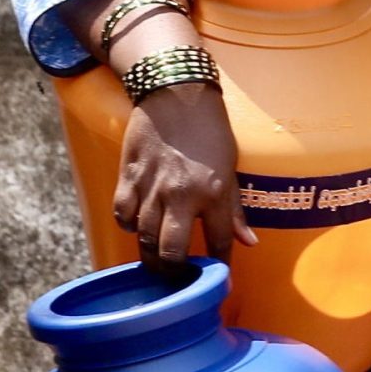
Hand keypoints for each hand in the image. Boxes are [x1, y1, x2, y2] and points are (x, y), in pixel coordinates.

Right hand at [116, 84, 256, 265]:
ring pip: (144, 238)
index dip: (218, 265)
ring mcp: (151, 186)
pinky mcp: (128, 176)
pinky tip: (137, 227)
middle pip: (171, 251)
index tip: (216, 276)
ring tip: (157, 263)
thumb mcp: (231, 167)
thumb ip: (235, 209)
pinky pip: (122, 214)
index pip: (217, 243)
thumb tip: (248, 242)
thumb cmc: (209, 129)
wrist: (175, 94)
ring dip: (150, 255)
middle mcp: (181, 194)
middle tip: (177, 277)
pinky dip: (128, 226)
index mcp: (213, 192)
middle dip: (174, 272)